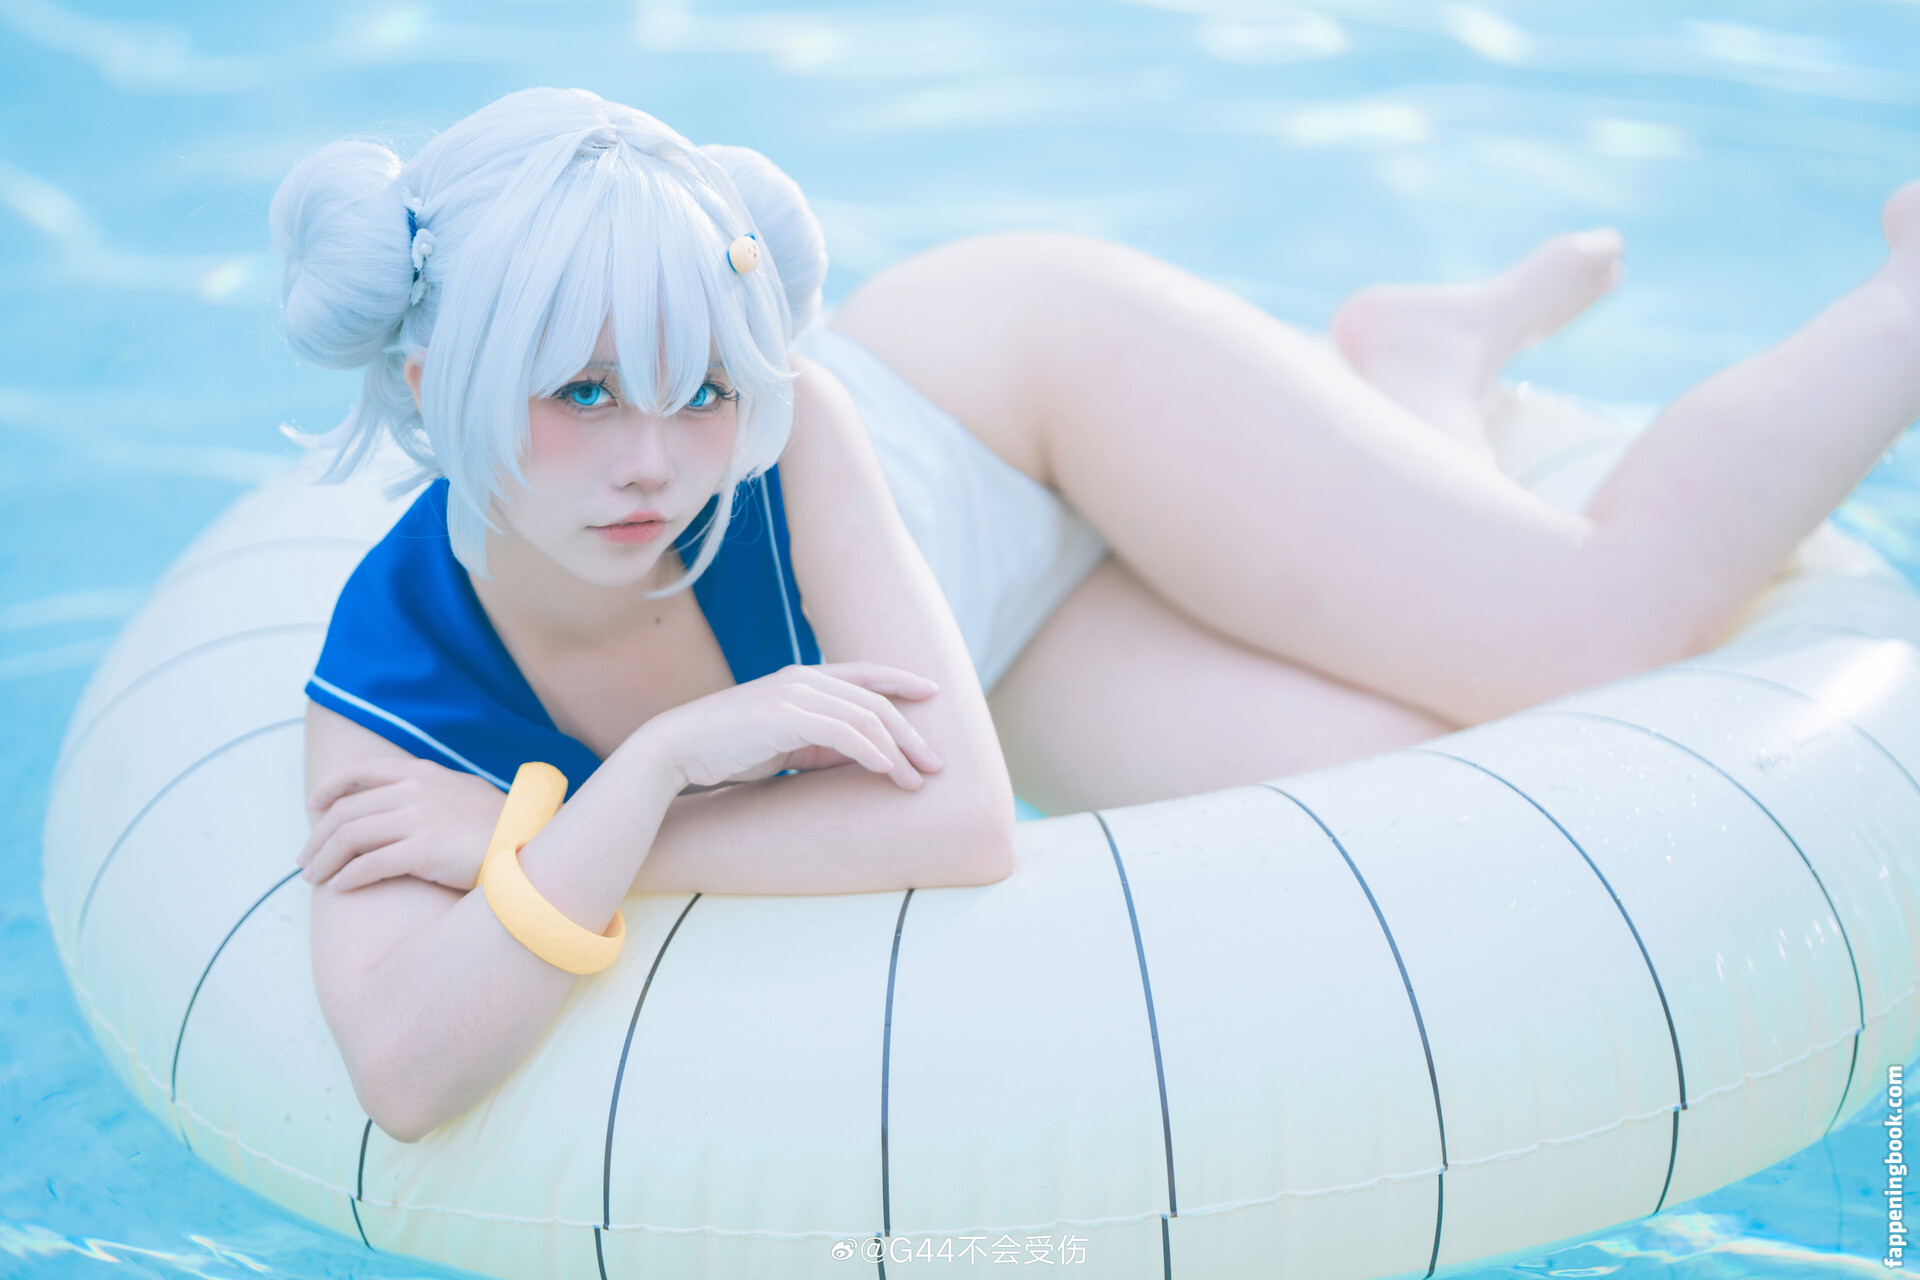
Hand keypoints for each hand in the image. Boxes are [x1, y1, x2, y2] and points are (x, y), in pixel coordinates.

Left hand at [298, 756, 507, 892]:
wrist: (532, 845)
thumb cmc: (502, 825)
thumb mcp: (464, 792)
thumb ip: (430, 790)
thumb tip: (402, 800)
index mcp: (423, 772)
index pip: (359, 771)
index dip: (329, 788)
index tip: (312, 807)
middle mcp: (415, 791)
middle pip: (346, 811)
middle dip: (317, 838)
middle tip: (305, 860)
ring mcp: (419, 820)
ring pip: (350, 838)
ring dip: (325, 861)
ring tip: (315, 878)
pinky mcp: (423, 851)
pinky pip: (370, 864)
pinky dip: (349, 877)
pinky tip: (341, 888)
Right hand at [637, 662, 945, 791]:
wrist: (678, 749)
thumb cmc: (729, 750)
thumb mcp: (786, 745)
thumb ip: (823, 745)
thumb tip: (867, 759)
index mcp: (802, 680)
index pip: (864, 674)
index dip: (901, 680)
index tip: (932, 692)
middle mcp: (803, 680)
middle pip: (875, 700)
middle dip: (911, 732)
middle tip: (937, 763)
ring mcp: (794, 695)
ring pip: (865, 717)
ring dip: (898, 751)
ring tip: (917, 780)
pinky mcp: (786, 717)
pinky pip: (844, 733)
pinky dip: (871, 752)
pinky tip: (887, 771)